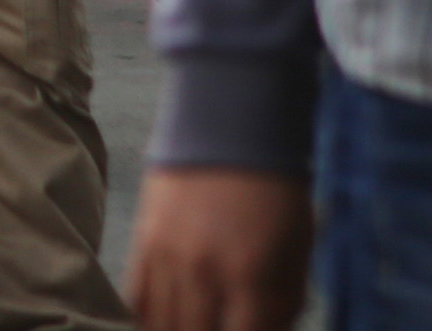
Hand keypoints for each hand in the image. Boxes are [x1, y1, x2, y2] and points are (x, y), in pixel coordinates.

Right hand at [123, 167, 314, 330]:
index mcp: (252, 275)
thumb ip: (280, 308)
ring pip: (160, 327)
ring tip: (193, 328)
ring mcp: (168, 256)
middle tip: (220, 325)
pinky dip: (145, 322)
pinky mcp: (144, 241)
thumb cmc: (276, 192)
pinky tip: (160, 326)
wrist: (230, 122)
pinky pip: (135, 300)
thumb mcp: (296, 254)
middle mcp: (204, 271)